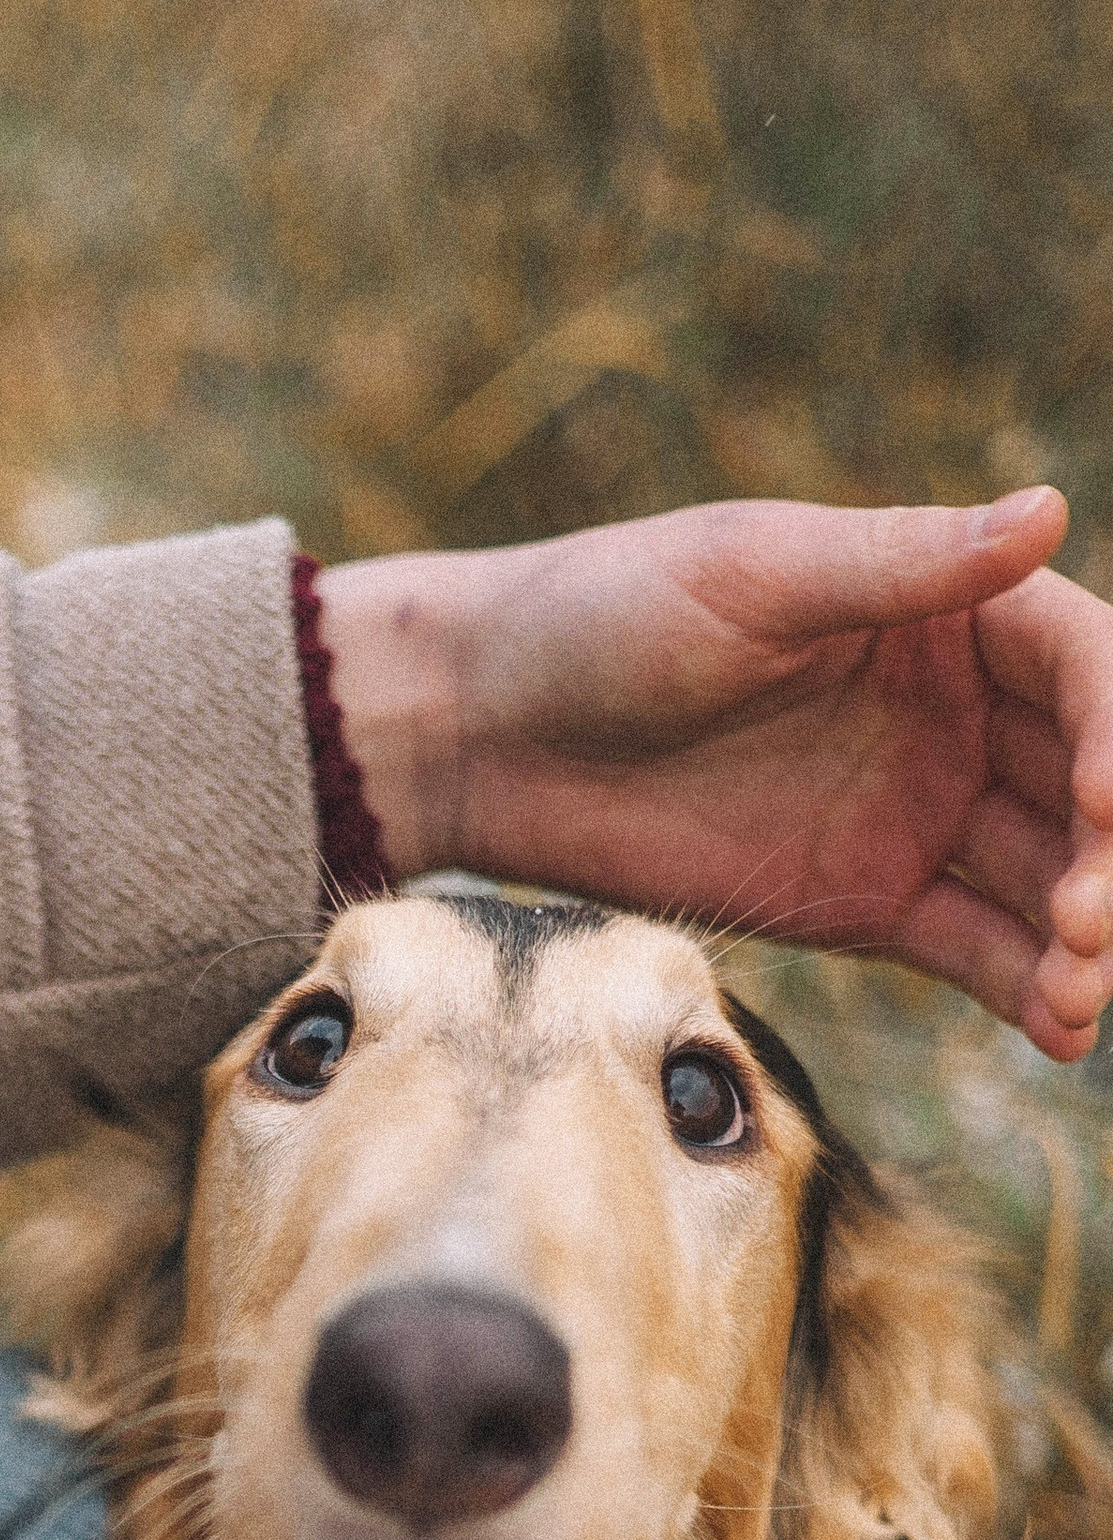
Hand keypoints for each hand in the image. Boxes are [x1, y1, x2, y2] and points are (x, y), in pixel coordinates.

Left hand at [317, 490, 1112, 1059]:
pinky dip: (1024, 988)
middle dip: (1105, 857)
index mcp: (947, 613)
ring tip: (1077, 995)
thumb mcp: (749, 577)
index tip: (1106, 803)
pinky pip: (975, 949)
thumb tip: (1046, 514)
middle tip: (1089, 923)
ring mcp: (921, 814)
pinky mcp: (870, 903)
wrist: (488, 730)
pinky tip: (1057, 1026)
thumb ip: (898, 568)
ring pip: (1043, 878)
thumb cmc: (603, 614)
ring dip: (1078, 937)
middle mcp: (959, 714)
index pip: (1083, 671)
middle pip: (1083, 785)